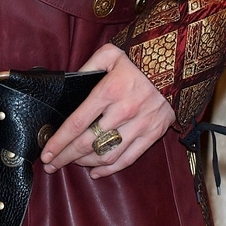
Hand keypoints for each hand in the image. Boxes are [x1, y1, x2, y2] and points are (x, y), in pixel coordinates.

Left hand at [40, 44, 173, 179]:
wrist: (179, 64)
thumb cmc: (141, 58)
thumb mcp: (111, 53)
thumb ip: (87, 67)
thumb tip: (70, 82)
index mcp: (109, 91)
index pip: (77, 123)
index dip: (59, 141)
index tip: (45, 152)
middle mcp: (123, 111)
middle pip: (87, 143)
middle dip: (65, 157)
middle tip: (50, 165)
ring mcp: (140, 125)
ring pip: (106, 154)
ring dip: (85, 163)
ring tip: (71, 164)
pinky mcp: (153, 134)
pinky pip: (128, 158)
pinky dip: (110, 169)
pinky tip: (95, 172)